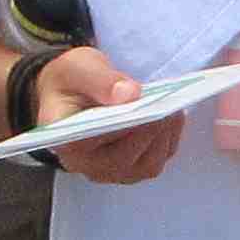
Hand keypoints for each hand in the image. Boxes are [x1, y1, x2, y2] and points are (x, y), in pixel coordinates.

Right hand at [36, 44, 186, 183]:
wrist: (76, 92)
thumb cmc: (73, 81)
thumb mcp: (77, 68)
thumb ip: (99, 80)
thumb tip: (130, 95)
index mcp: (66, 141)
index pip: (90, 144)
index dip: (117, 130)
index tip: (140, 109)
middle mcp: (87, 165)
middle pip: (123, 160)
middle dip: (148, 132)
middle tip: (166, 106)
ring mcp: (112, 171)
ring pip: (146, 165)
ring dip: (163, 137)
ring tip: (173, 108)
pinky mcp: (134, 167)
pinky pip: (158, 159)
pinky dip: (170, 138)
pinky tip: (174, 116)